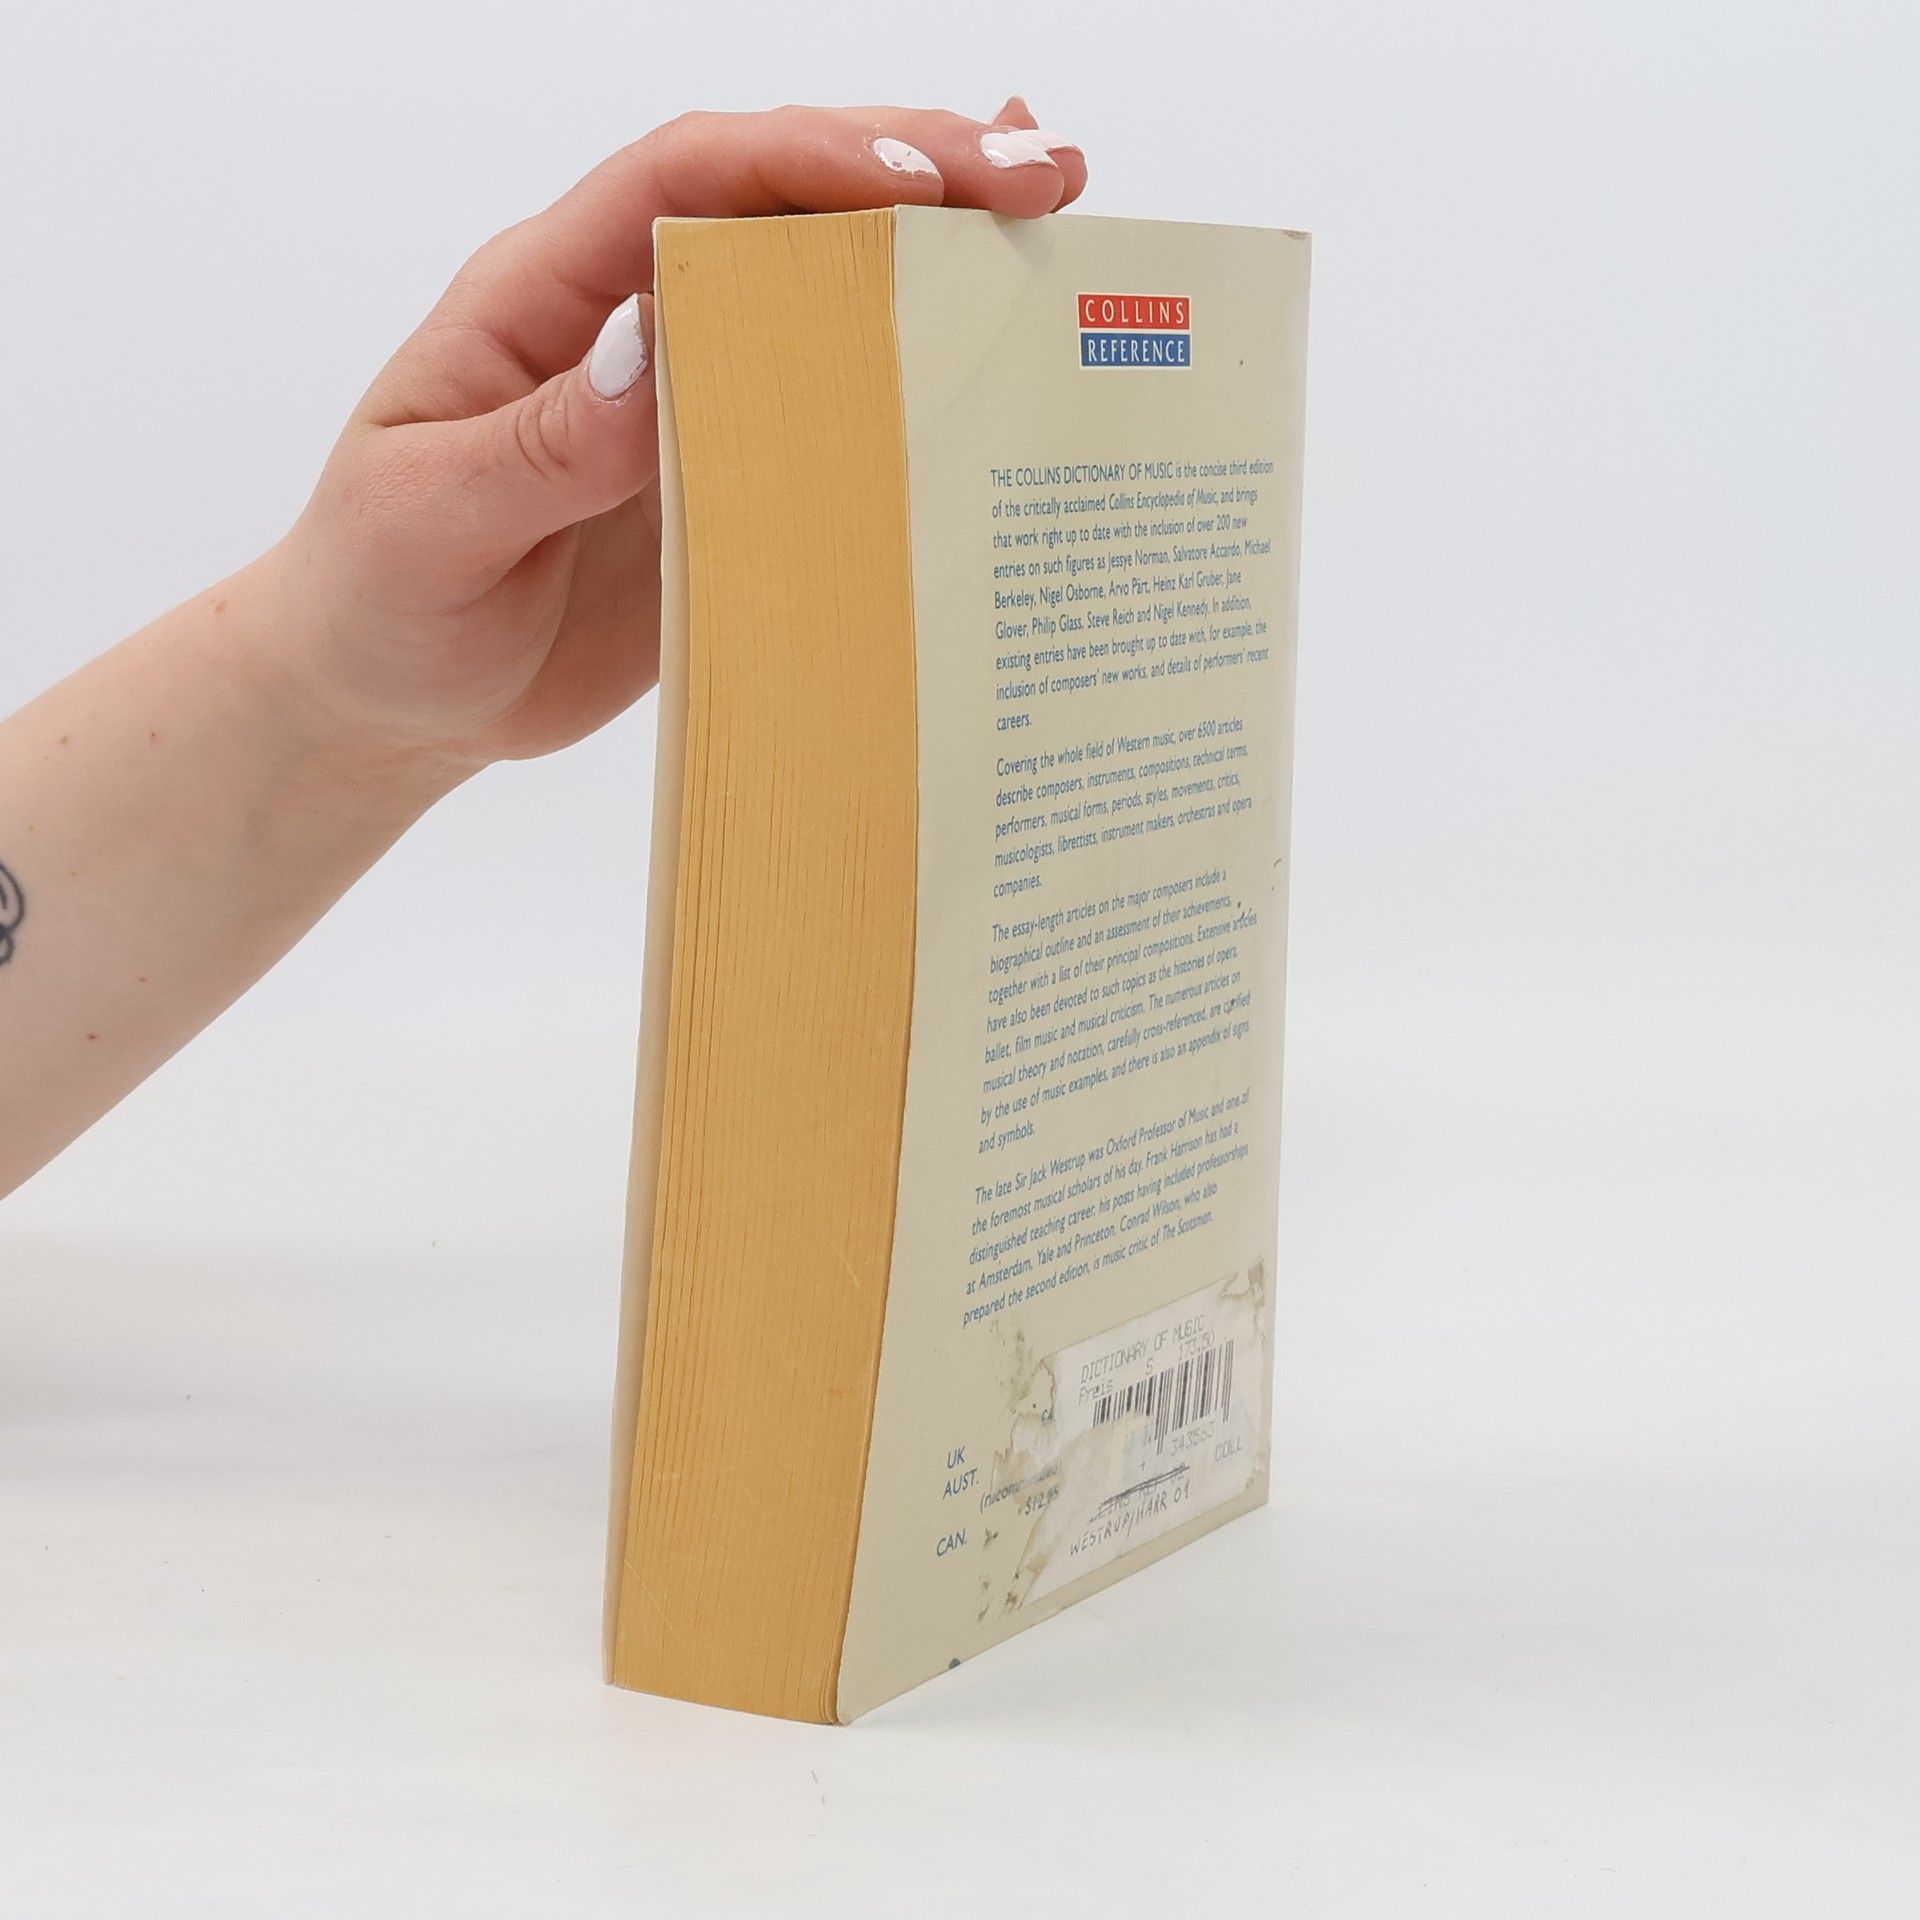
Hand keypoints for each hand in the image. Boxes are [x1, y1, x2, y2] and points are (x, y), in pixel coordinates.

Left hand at [263, 99, 1086, 775]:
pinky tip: (984, 351)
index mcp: (546, 300)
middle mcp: (630, 326)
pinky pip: (828, 416)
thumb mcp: (430, 521)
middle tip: (1046, 173)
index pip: (688, 182)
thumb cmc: (377, 600)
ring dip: (935, 248)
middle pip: (780, 204)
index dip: (810, 162)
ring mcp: (688, 404)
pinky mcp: (725, 485)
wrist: (383, 699)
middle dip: (915, 171)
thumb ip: (540, 445)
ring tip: (1055, 211)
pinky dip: (908, 373)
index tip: (924, 181)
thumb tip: (652, 356)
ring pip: (820, 291)